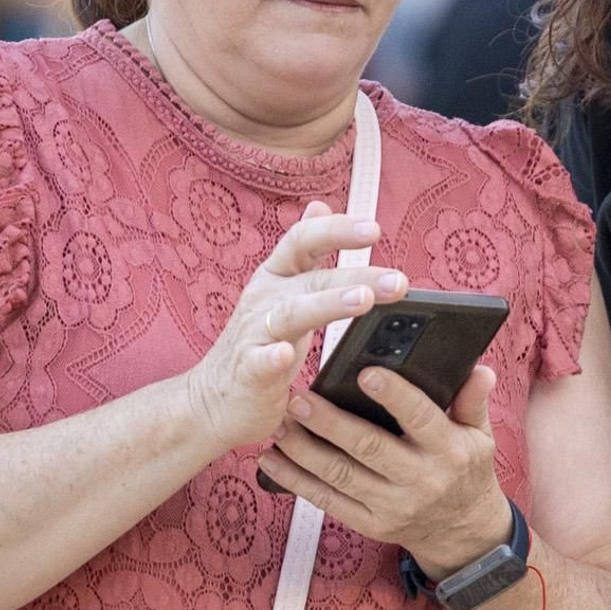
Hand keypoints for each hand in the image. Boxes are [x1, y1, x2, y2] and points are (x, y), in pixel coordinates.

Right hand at [182, 202, 407, 454]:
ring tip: (362, 299)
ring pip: (292, 313)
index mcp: (276, 277)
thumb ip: (303, 253)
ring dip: (328, 304)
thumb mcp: (281, 291)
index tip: (375, 229)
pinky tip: (285, 356)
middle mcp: (264, 299)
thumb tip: (319, 205)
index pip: (304, 240)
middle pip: (312, 278)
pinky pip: (260, 362)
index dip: (337, 230)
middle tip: (399, 280)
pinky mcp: (248, 372)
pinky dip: (271, 357)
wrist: (211, 403)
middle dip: (357, 275)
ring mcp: (254, 335)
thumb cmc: (256, 345)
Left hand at [259, 360, 509, 575]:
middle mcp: (420, 481)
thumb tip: (479, 370)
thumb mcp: (479, 436)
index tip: (365, 372)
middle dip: (330, 423)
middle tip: (298, 399)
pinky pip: (327, 501)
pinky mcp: (370, 525)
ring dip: (304, 450)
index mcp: (448, 451)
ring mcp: (392, 507)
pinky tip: (273, 460)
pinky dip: (296, 481)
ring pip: (340, 475)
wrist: (462, 533)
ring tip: (279, 424)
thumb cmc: (466, 471)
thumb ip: (472, 401)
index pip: (421, 419)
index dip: (394, 396)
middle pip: (369, 448)